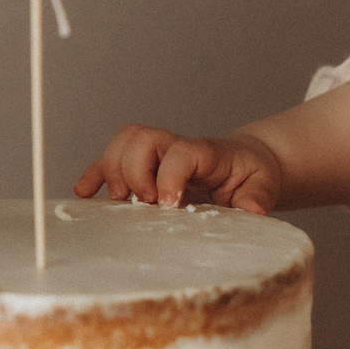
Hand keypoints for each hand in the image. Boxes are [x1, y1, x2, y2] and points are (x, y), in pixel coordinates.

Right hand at [75, 124, 283, 213]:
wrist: (246, 164)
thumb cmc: (252, 175)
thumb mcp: (264, 185)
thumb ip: (258, 196)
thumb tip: (251, 211)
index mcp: (206, 152)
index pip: (180, 152)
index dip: (169, 176)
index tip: (167, 205)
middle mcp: (176, 147)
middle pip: (142, 138)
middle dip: (134, 171)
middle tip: (144, 203)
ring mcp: (157, 155)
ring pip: (123, 142)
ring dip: (112, 169)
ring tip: (120, 201)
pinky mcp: (144, 166)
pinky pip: (112, 161)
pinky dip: (95, 174)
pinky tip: (84, 193)